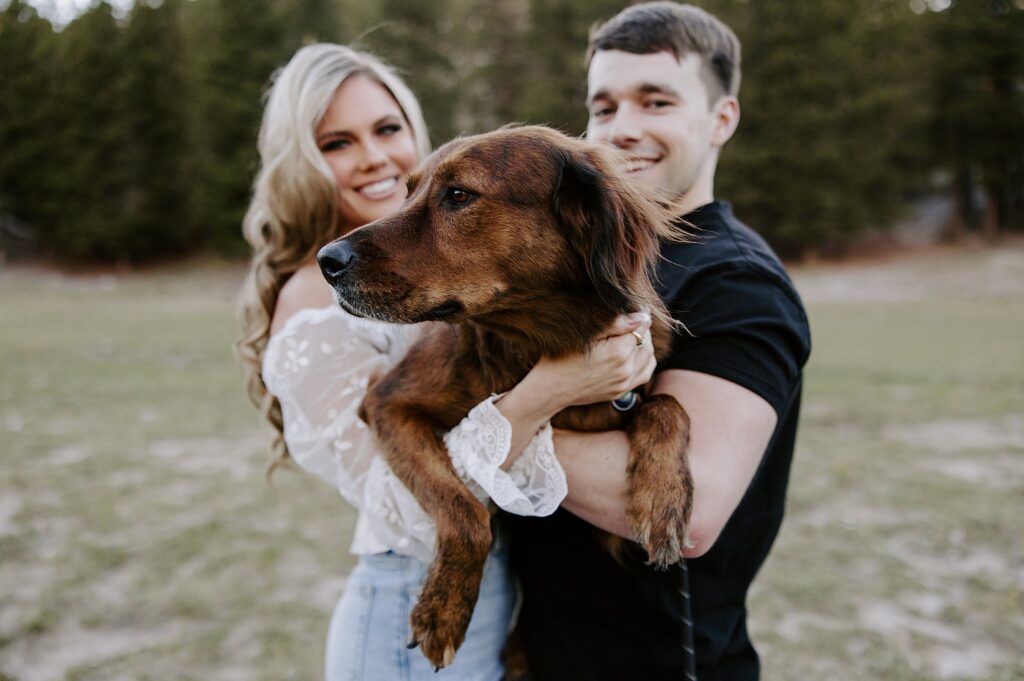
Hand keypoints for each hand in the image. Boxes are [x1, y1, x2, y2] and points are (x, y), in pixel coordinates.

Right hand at [530, 312, 655, 412]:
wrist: (549, 389)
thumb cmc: (560, 357)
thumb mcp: (586, 334)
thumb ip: (617, 323)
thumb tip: (643, 316)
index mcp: (619, 352)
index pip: (641, 327)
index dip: (637, 316)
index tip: (632, 310)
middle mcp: (626, 370)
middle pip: (646, 342)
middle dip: (641, 329)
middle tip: (629, 320)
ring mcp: (624, 383)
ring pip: (648, 358)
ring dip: (644, 345)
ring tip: (631, 336)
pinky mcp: (620, 391)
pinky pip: (644, 374)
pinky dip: (644, 362)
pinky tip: (634, 354)